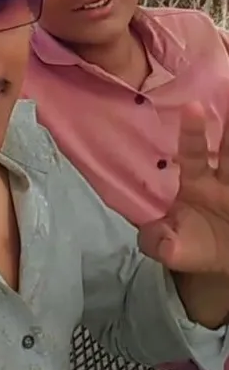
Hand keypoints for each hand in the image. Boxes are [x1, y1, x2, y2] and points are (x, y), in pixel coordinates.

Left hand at [138, 103, 228, 326]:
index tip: (192, 106)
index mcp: (195, 180)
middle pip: (228, 146)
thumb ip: (159, 241)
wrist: (225, 262)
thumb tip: (148, 235)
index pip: (193, 151)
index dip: (192, 131)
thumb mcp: (175, 249)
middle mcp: (219, 176)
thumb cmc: (197, 246)